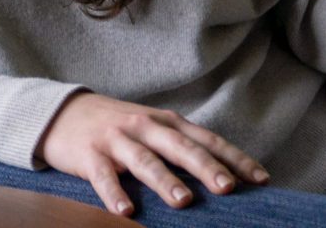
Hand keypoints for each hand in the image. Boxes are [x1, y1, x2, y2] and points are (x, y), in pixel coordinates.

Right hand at [35, 93, 268, 217]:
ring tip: (184, 201)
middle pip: (179, 146)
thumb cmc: (119, 127)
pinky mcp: (90, 154)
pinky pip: (103, 177)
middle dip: (205, 166)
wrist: (64, 112)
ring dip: (165, 181)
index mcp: (165, 122)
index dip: (233, 158)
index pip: (206, 139)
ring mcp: (117, 139)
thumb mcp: (152, 129)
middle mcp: (144, 126)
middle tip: (227, 188)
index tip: (261, 179)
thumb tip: (224, 174)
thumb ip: (181, 147)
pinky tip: (126, 212)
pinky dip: (115, 194)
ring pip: (144, 160)